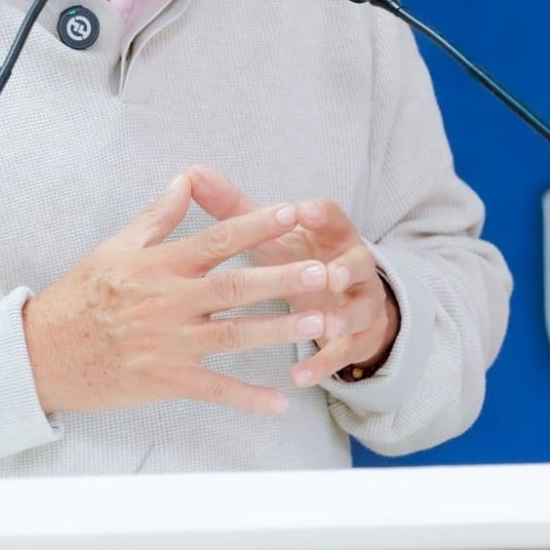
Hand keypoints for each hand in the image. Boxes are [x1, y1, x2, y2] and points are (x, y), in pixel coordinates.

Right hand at [21, 175, 335, 417]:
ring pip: (233, 335)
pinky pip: (215, 390)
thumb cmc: (81, 297)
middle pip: (234, 287)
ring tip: (318, 322)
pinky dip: (248, 398)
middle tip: (323, 271)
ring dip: (278, 329)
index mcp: (157, 266)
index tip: (292, 213)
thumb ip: (157, 217)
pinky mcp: (167, 380)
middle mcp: (167, 302)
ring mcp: (168, 343)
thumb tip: (186, 179)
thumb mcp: (114, 248)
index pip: (215, 239)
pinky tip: (282, 401)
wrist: (43, 353)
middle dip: (281, 278)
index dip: (255, 225)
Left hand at [185, 171, 400, 388]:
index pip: (333, 218)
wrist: (345, 300)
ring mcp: (359, 305)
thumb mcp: (273, 234)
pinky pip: (343, 353)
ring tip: (325, 326)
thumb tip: (190, 173)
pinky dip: (322, 365)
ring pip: (357, 312)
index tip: (301, 211)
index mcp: (332, 236)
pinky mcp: (354, 339)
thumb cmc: (298, 258)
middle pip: (356, 265)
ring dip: (342, 320)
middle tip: (328, 274)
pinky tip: (298, 376)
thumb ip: (235, 208)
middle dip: (343, 270)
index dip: (320, 216)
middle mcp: (353, 267)